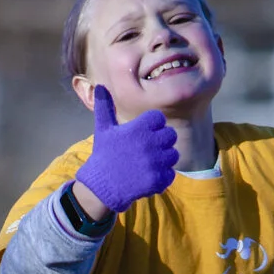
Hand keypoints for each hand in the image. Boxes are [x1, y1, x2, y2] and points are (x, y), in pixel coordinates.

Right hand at [73, 84, 178, 215]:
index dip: (153, 126)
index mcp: (138, 128)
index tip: (143, 134)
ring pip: (173, 155)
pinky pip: (170, 173)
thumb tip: (101, 86)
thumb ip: (105, 107)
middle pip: (170, 135)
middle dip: (162, 142)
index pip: (159, 119)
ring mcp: (154, 162)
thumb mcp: (103, 129)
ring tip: (149, 164)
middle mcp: (149, 143)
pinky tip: (149, 176)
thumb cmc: (103, 155)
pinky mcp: (157, 179)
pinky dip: (162, 176)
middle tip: (148, 150)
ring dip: (164, 159)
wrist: (101, 186)